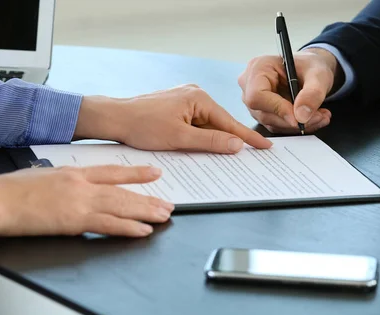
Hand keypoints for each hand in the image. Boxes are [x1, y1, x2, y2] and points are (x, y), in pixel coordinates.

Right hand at [0, 165, 173, 236]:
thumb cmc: (12, 191)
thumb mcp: (44, 177)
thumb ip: (66, 184)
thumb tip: (76, 193)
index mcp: (74, 173)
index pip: (112, 171)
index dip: (136, 172)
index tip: (155, 172)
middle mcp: (81, 185)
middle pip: (123, 191)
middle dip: (148, 198)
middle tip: (168, 204)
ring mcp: (80, 202)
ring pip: (121, 206)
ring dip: (146, 212)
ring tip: (164, 216)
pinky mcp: (74, 220)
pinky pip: (108, 224)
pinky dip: (128, 228)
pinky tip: (143, 231)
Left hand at [74, 84, 271, 153]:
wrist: (114, 119)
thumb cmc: (141, 125)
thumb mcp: (180, 138)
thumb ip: (211, 141)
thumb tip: (236, 144)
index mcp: (198, 98)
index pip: (230, 122)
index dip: (248, 137)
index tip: (265, 145)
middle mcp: (194, 95)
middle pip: (220, 123)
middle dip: (231, 139)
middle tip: (252, 153)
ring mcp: (186, 100)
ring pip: (208, 126)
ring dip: (213, 140)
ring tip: (224, 154)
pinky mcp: (178, 108)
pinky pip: (197, 124)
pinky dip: (201, 137)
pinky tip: (202, 147)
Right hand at [238, 48, 337, 133]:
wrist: (311, 71)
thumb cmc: (310, 66)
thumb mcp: (318, 74)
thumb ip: (312, 93)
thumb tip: (301, 115)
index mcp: (258, 68)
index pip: (257, 96)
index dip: (278, 109)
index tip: (300, 117)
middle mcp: (251, 86)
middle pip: (264, 114)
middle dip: (294, 120)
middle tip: (319, 116)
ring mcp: (256, 102)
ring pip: (273, 123)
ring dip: (299, 124)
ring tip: (321, 116)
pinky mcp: (264, 114)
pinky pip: (279, 126)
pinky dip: (298, 125)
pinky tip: (313, 118)